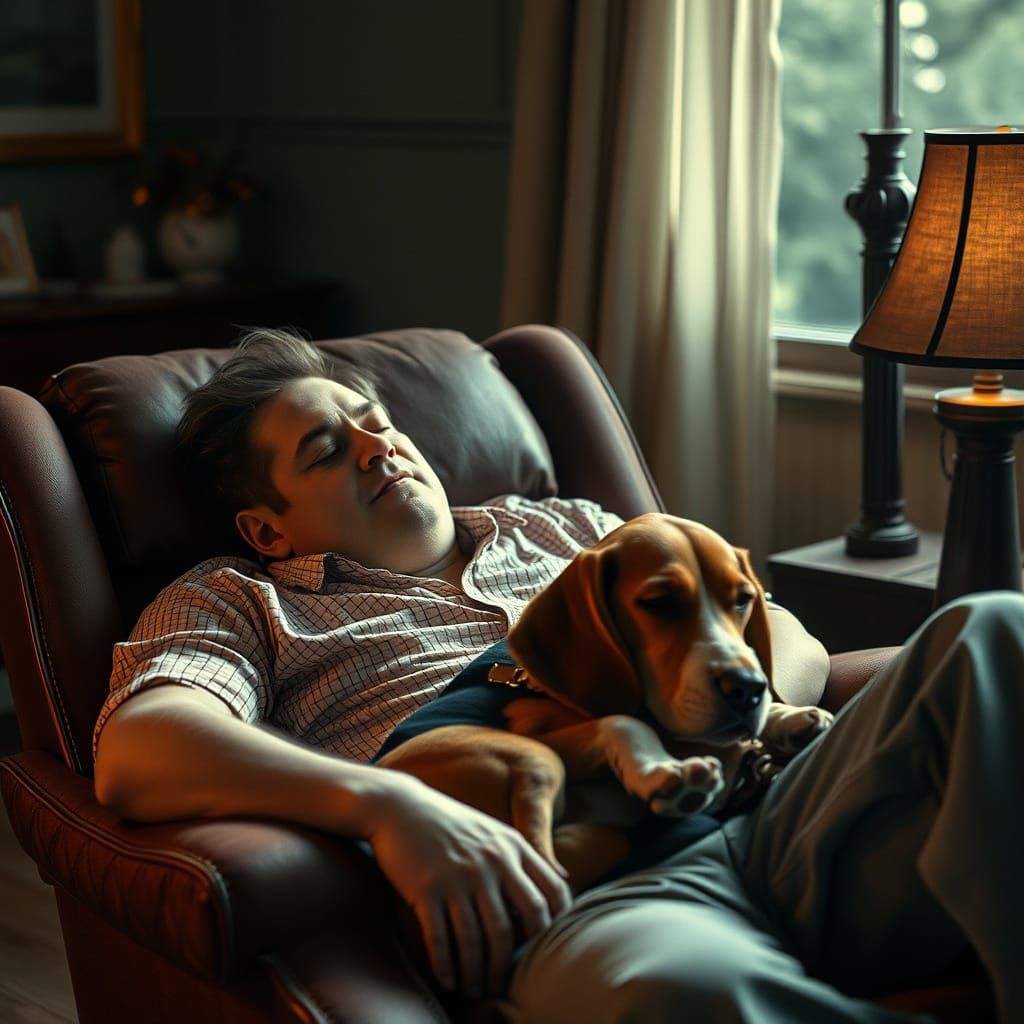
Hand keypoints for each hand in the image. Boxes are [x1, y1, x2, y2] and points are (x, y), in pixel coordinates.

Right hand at [364, 772, 571, 997]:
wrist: (400, 807)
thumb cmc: (450, 823)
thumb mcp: (494, 831)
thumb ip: (524, 856)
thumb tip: (561, 881)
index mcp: (512, 847)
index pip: (551, 893)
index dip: (553, 926)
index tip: (542, 949)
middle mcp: (490, 862)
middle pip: (518, 924)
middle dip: (513, 961)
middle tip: (504, 981)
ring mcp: (458, 875)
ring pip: (478, 939)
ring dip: (477, 973)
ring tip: (475, 989)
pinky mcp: (426, 888)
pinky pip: (441, 938)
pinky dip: (446, 965)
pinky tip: (448, 980)